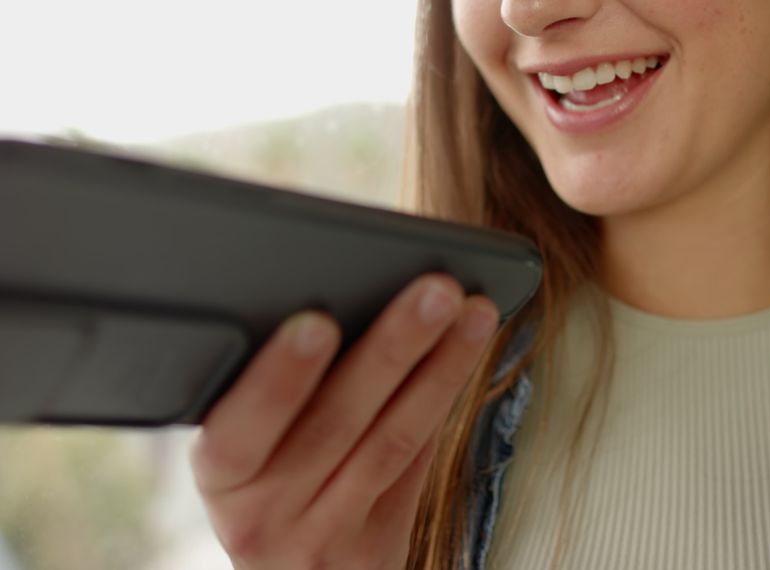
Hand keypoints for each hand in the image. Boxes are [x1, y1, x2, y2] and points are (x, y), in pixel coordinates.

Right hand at [190, 275, 497, 569]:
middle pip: (336, 424)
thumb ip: (271, 394)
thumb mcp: (239, 454)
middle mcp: (265, 515)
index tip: (316, 324)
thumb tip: (339, 289)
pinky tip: (469, 349)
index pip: (238, 434)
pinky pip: (418, 461)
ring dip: (440, 368)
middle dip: (391, 349)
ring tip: (472, 312)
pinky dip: (444, 398)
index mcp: (220, 478)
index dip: (277, 380)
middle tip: (434, 290)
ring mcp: (325, 535)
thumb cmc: (260, 488)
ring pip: (392, 440)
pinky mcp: (376, 545)